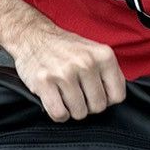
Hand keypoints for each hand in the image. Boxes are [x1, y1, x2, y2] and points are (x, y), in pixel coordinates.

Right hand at [7, 14, 125, 121]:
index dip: (107, 99)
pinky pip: (59, 114)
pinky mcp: (44, 82)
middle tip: (78, 93)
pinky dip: (58, 113)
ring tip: (64, 94)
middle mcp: (86, 63)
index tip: (96, 93)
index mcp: (103, 55)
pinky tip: (55, 100)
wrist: (32, 35)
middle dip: (88, 105)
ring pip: (79, 113)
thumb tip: (115, 97)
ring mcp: (64, 73)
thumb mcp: (94, 52)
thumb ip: (108, 73)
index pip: (118, 96)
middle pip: (98, 107)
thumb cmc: (64, 47)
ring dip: (71, 109)